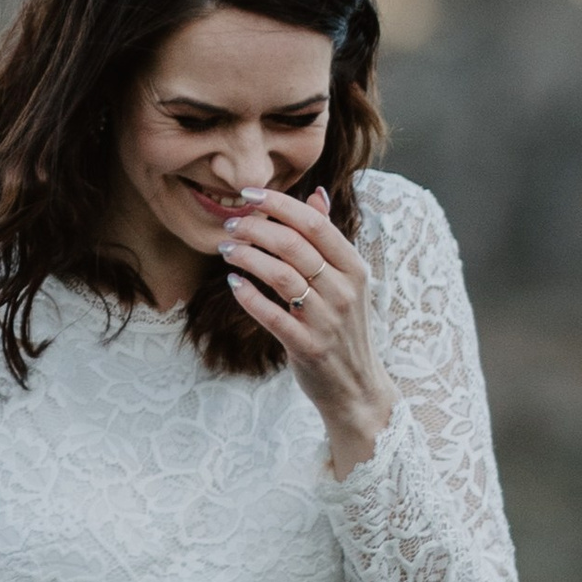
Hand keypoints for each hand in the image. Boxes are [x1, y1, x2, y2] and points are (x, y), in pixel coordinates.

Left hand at [217, 185, 397, 474]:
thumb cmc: (343, 327)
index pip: (315, 224)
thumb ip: (328, 238)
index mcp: (354, 268)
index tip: (249, 194)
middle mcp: (344, 290)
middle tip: (230, 225)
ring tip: (226, 250)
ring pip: (280, 276)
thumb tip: (316, 194)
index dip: (280, 204)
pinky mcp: (308, 347)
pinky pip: (272, 315)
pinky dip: (249, 296)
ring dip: (247, 258)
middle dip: (255, 229)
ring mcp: (327, 320)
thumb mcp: (345, 281)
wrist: (356, 386)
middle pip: (293, 245)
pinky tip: (232, 283)